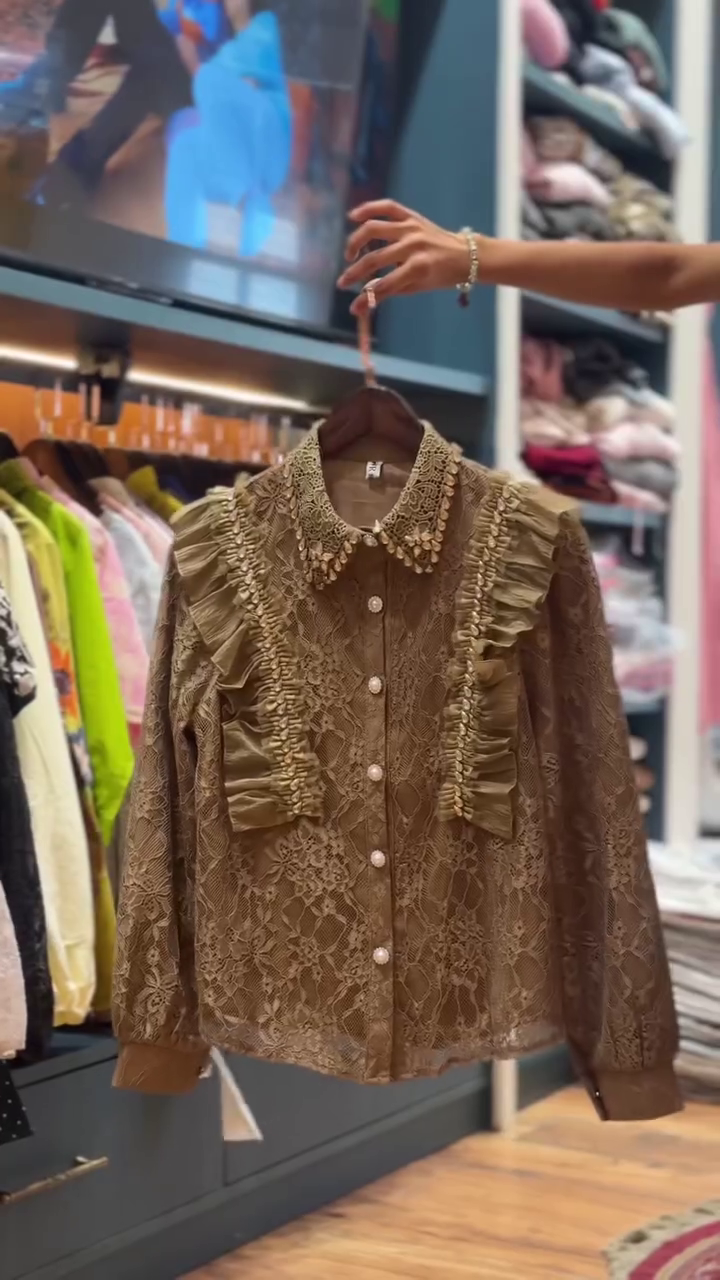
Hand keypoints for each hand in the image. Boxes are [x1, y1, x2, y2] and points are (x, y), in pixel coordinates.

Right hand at [338, 200, 474, 314]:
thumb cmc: (440, 276)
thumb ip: (389, 291)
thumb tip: (361, 304)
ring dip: (356, 241)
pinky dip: (368, 209)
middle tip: (343, 282)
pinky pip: (387, 207)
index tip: (353, 308)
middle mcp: (413, 245)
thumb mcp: (416, 288)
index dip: (366, 299)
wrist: (465, 255)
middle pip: (375, 259)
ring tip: (350, 254)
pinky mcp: (412, 216)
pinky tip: (353, 217)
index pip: (384, 285)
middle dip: (355, 272)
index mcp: (418, 268)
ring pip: (374, 228)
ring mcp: (411, 228)